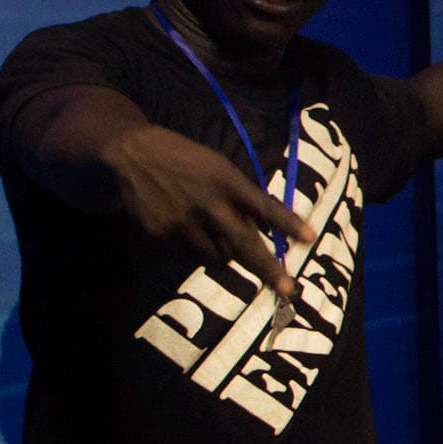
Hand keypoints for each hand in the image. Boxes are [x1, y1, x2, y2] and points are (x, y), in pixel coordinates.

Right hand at [103, 119, 309, 299]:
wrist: (133, 154)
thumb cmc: (186, 159)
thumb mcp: (218, 166)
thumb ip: (240, 195)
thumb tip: (264, 227)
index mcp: (226, 180)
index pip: (263, 205)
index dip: (287, 222)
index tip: (310, 238)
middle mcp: (207, 203)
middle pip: (244, 243)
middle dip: (268, 269)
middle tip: (287, 289)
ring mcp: (183, 221)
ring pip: (218, 255)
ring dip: (228, 255)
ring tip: (219, 237)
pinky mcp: (162, 233)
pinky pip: (190, 252)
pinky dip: (197, 246)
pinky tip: (186, 225)